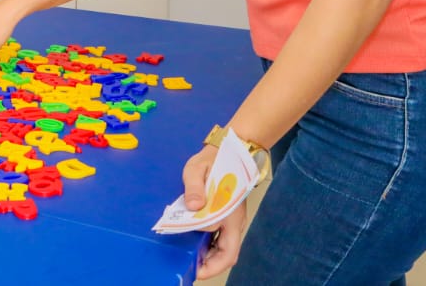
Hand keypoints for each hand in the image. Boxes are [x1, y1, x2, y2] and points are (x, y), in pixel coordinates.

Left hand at [183, 145, 249, 279]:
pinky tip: (197, 249)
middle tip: (194, 272)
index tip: (191, 255)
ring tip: (193, 264)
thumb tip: (194, 205)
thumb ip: (194, 185)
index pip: (219, 234)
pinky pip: (222, 241)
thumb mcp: (198, 168)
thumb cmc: (213, 160)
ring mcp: (232, 221)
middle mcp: (234, 220)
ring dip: (212, 260)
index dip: (206, 246)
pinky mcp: (228, 220)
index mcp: (230, 209)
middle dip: (213, 266)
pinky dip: (211, 250)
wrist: (228, 153)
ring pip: (227, 250)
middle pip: (229, 252)